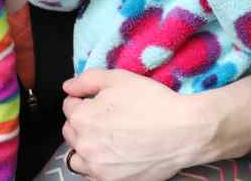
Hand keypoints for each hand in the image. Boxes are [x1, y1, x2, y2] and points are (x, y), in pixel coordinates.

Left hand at [61, 68, 250, 180]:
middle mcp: (84, 146)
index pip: (68, 106)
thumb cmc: (150, 101)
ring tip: (107, 137)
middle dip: (83, 121)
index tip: (99, 99)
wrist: (182, 131)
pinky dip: (97, 165)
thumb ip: (87, 80)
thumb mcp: (117, 78)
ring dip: (85, 146)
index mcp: (82, 118)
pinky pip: (92, 175)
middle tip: (106, 115)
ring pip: (78, 157)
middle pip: (71, 131)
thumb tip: (68, 87)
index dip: (83, 98)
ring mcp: (98, 169)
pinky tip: (114, 154)